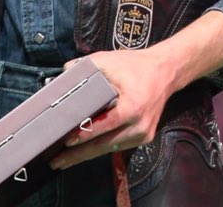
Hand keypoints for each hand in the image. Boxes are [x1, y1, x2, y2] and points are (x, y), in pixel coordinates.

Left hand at [49, 10, 222, 169]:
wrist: (165, 72)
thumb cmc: (135, 65)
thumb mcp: (109, 60)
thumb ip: (86, 66)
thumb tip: (65, 72)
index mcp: (133, 107)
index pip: (105, 125)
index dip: (85, 133)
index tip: (67, 140)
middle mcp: (140, 126)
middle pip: (105, 144)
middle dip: (80, 153)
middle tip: (58, 161)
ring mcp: (143, 135)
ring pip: (111, 148)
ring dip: (88, 154)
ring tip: (66, 160)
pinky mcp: (144, 137)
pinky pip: (118, 145)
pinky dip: (101, 148)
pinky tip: (84, 151)